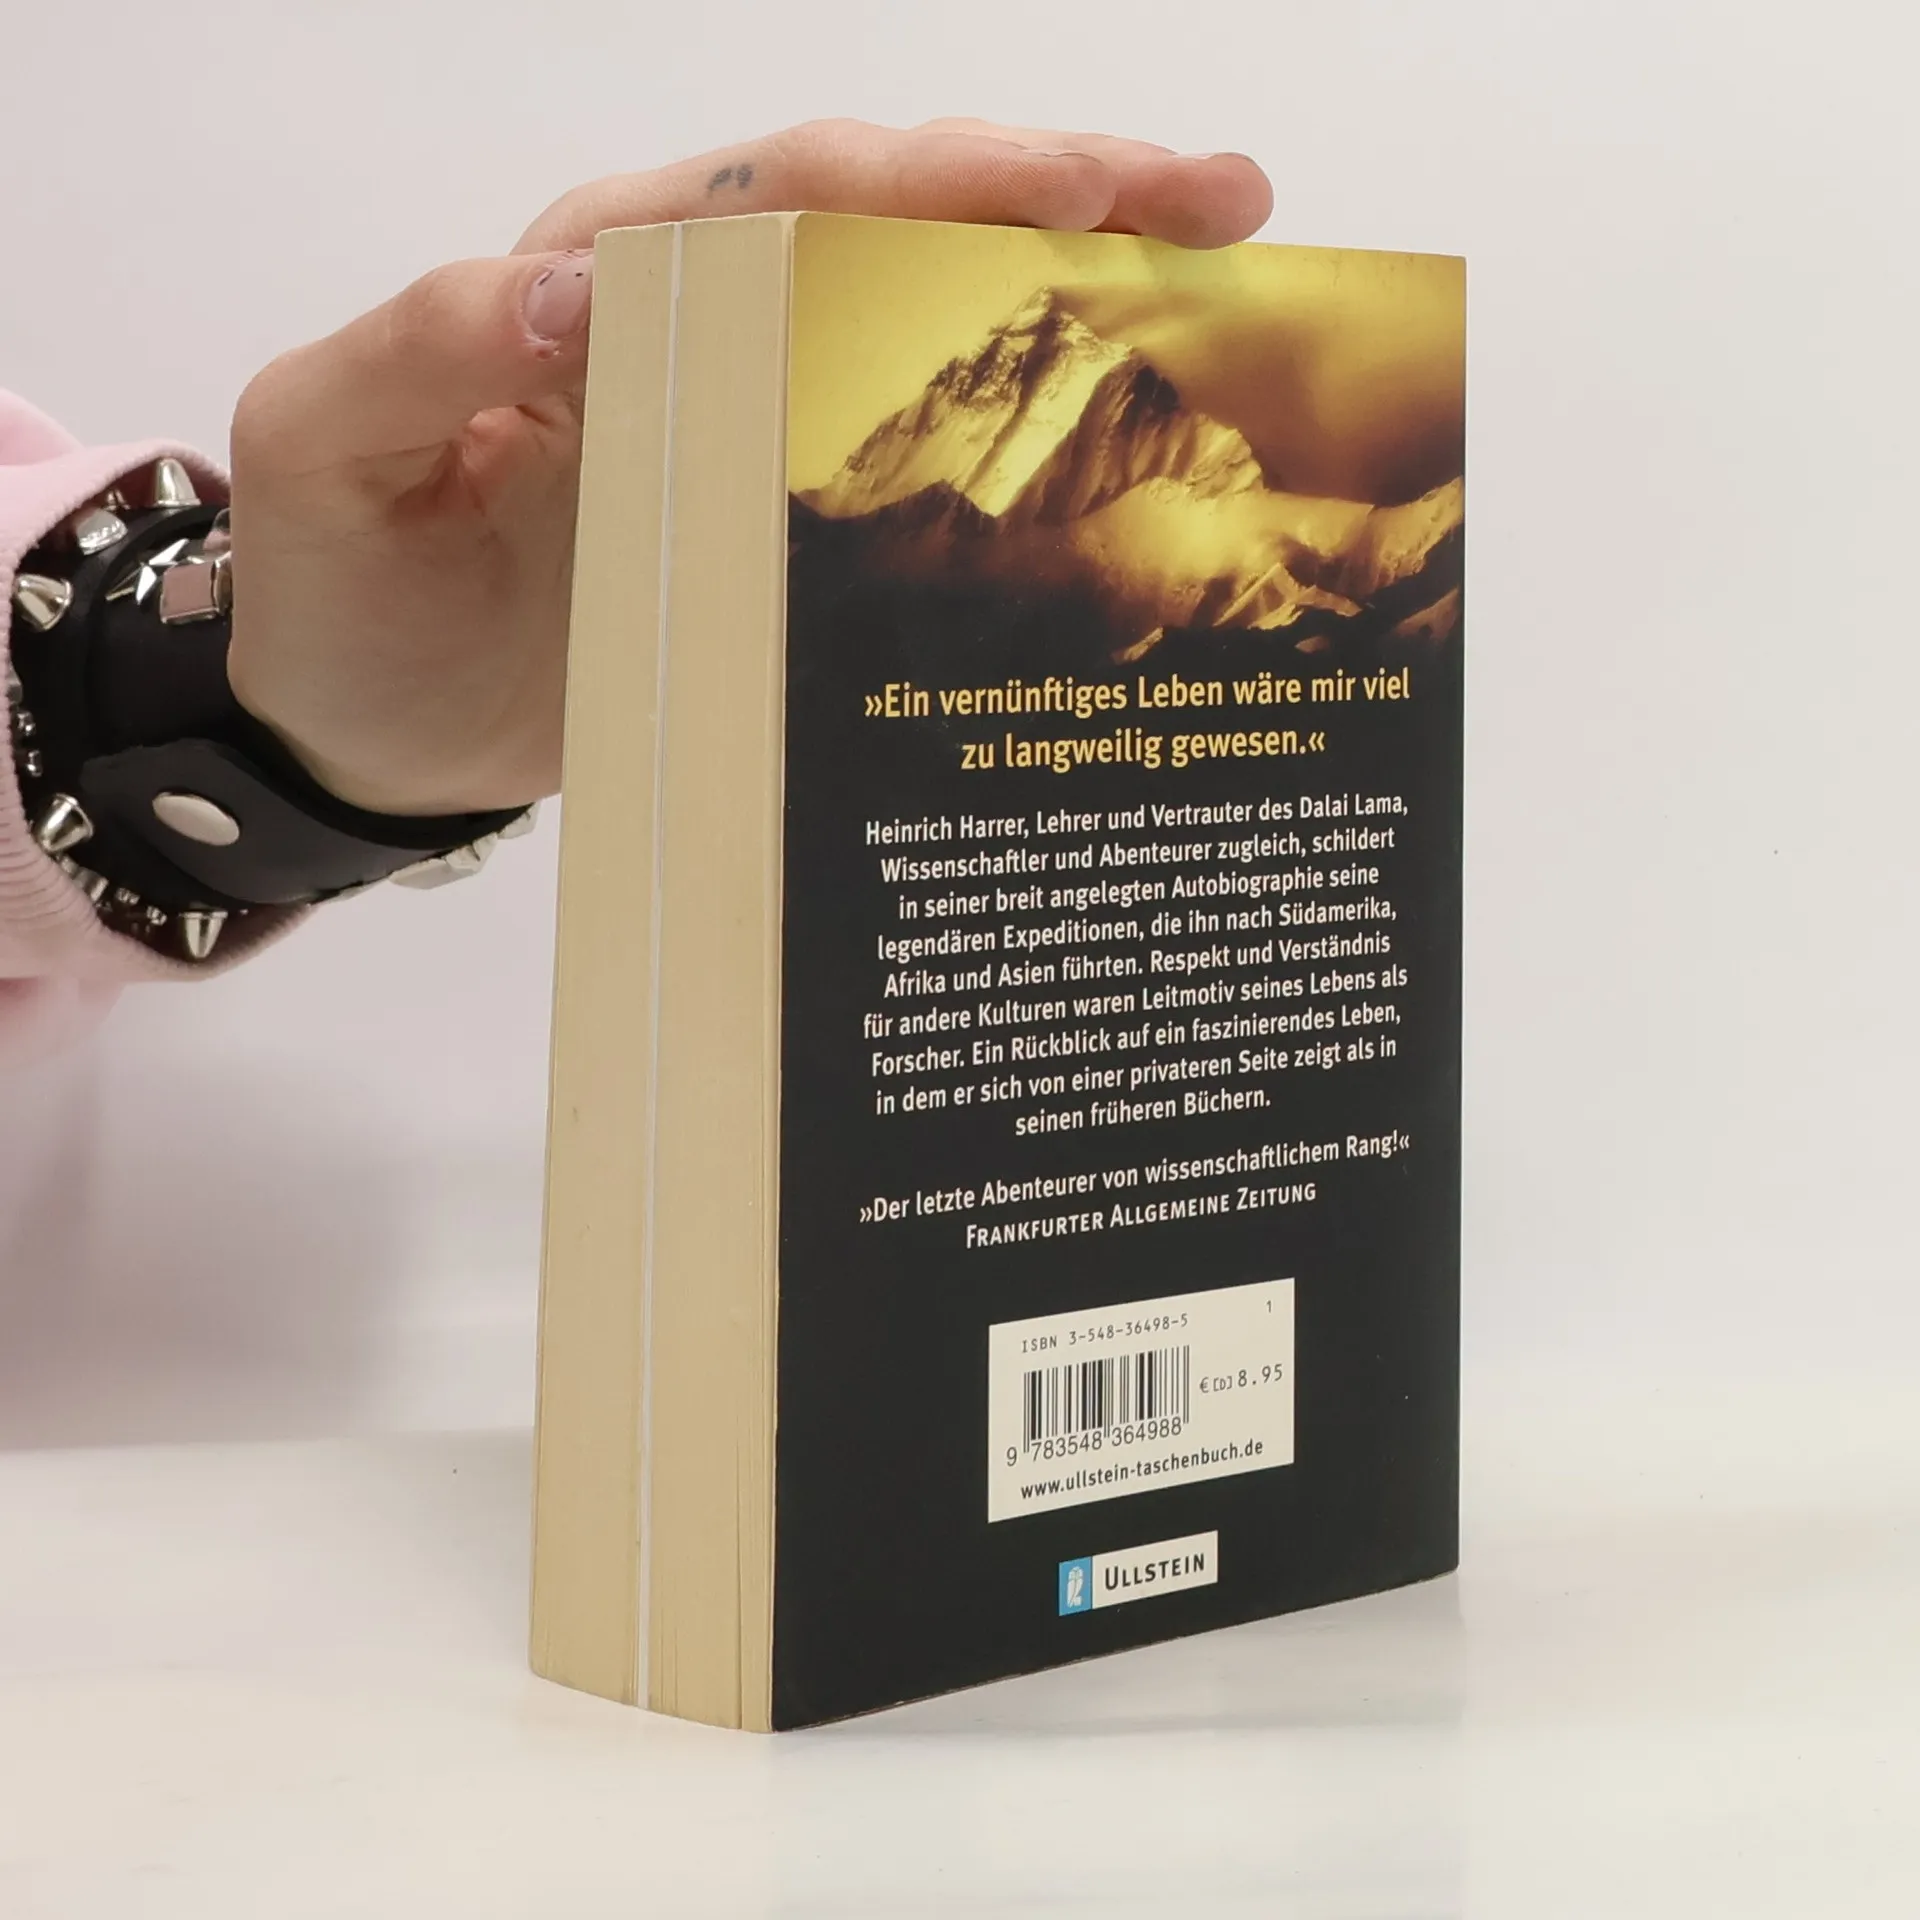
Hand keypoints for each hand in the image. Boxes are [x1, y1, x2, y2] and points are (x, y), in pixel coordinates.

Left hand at [226, 120, 1273, 815]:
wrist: (365, 727)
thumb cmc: (339, 588)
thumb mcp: (330, 449)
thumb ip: (422, 348)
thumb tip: (567, 288)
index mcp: (601, 283)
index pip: (783, 194)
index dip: (931, 179)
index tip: (1075, 186)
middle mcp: (699, 333)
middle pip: (892, 229)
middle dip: (1062, 197)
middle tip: (1224, 201)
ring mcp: (752, 431)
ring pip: (925, 327)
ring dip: (1075, 292)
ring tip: (1224, 270)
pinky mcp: (781, 531)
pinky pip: (916, 464)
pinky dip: (1024, 439)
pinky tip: (1131, 436)